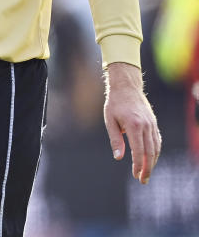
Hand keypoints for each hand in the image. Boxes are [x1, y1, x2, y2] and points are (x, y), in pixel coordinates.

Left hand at [103, 62, 160, 183]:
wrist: (126, 87)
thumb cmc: (115, 104)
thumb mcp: (110, 120)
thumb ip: (115, 140)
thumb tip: (119, 158)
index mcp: (134, 125)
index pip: (139, 151)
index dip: (138, 165)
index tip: (136, 176)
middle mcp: (146, 126)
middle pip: (150, 152)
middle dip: (147, 168)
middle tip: (142, 180)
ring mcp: (152, 125)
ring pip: (156, 148)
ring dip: (152, 162)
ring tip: (146, 173)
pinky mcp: (154, 123)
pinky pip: (157, 141)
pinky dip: (155, 152)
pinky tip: (150, 159)